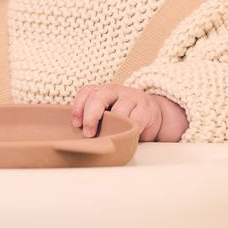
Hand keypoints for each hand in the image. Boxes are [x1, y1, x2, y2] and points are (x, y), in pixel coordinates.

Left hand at [70, 84, 187, 141]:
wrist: (152, 115)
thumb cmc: (124, 117)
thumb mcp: (107, 114)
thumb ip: (94, 119)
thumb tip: (76, 136)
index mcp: (102, 91)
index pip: (86, 92)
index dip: (78, 107)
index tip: (76, 124)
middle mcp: (115, 91)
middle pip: (98, 97)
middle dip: (90, 117)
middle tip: (89, 133)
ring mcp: (132, 97)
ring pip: (118, 110)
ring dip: (113, 126)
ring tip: (112, 136)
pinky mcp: (146, 108)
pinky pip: (135, 120)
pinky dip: (129, 129)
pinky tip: (128, 134)